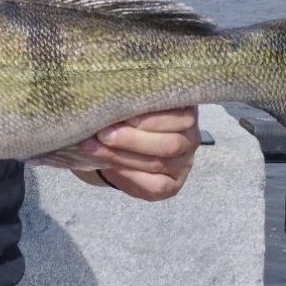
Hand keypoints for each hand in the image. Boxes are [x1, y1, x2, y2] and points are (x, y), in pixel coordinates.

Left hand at [74, 106, 199, 200]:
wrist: (119, 143)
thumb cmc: (126, 115)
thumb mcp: (130, 103)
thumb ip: (128, 100)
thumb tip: (108, 98)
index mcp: (185, 110)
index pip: (176, 116)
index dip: (147, 118)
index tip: (118, 112)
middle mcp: (191, 137)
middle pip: (168, 143)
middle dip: (131, 139)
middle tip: (102, 134)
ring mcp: (184, 163)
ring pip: (158, 164)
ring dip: (122, 157)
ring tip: (94, 148)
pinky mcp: (173, 184)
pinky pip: (155, 186)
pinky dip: (128, 177)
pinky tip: (108, 167)